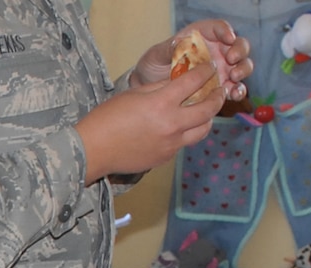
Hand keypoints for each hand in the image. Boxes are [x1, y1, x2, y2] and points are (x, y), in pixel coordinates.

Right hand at [78, 63, 222, 182]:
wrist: (91, 151)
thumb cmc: (105, 119)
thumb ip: (159, 88)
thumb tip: (178, 81)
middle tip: (219, 90)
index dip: (205, 71)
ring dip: (207, 118)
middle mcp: (172, 124)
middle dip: (217, 96)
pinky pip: (184, 143)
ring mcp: (170, 143)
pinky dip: (186, 133)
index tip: (210, 68)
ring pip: (203, 129)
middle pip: (208, 108)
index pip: (194, 81)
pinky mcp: (165, 157)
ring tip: (204, 112)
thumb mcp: (133, 95)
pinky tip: (178, 128)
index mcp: (162, 103)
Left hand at [133, 20, 252, 102]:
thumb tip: (179, 44)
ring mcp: (222, 70)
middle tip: (231, 59)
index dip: (226, 31)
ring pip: (242, 66)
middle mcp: (217, 51)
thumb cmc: (153, 66)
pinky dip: (238, 91)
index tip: (228, 38)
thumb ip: (168, 49)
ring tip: (233, 77)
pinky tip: (233, 94)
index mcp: (202, 37)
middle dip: (239, 50)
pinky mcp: (221, 88)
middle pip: (238, 45)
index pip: (219, 28)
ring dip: (242, 70)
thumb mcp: (156, 55)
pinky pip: (235, 88)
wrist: (149, 89)